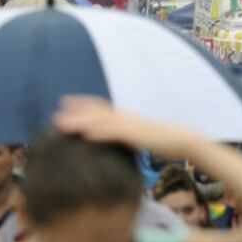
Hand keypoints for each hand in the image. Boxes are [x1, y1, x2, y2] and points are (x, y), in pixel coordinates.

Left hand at [51, 96, 199, 159]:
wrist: (183, 139)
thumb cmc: (164, 140)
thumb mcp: (141, 136)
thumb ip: (128, 135)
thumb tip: (119, 138)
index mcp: (126, 117)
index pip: (101, 107)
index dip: (82, 103)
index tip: (65, 101)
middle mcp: (124, 117)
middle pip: (96, 111)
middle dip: (76, 110)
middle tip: (58, 109)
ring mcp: (129, 125)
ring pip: (100, 121)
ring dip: (80, 121)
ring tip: (61, 123)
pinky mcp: (135, 135)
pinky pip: (114, 133)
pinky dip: (99, 132)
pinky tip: (86, 135)